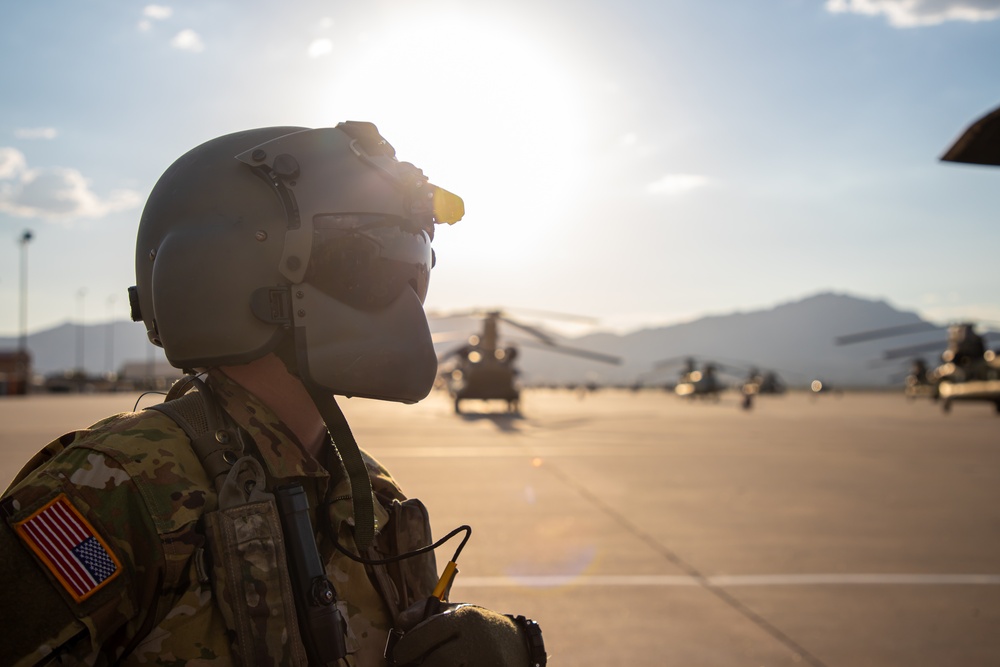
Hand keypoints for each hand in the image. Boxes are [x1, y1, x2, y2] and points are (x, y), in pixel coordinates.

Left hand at [390, 603, 537, 666]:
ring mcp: (483, 661)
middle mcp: (475, 639)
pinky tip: (451, 666)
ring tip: (433, 663)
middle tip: (407, 666)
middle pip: (435, 661)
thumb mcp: (456, 612)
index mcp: (464, 618)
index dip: (406, 648)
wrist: (517, 646)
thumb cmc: (478, 627)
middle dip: (418, 666)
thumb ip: (425, 612)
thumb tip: (399, 621)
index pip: (426, 633)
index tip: (397, 656)